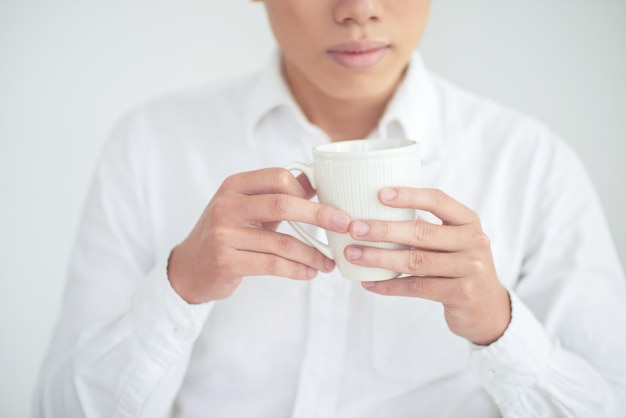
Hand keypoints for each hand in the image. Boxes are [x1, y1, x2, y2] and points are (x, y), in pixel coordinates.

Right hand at [168, 168, 350, 303]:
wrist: (189, 268)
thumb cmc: (226, 234)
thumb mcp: (246, 208)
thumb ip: (277, 195)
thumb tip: (315, 182)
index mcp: (234, 185)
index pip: (278, 177)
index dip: (307, 190)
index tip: (327, 205)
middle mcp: (227, 206)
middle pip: (282, 204)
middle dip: (319, 215)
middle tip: (345, 225)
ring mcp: (224, 234)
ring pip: (281, 242)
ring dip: (312, 253)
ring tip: (329, 262)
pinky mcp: (226, 260)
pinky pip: (272, 264)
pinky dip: (297, 269)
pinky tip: (310, 273)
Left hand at [344, 187, 510, 344]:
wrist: (488, 309)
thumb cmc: (459, 266)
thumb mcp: (452, 241)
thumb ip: (425, 227)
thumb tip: (376, 210)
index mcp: (468, 221)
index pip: (438, 200)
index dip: (409, 196)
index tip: (379, 194)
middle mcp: (473, 241)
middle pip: (421, 233)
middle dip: (383, 230)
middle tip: (355, 229)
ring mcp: (470, 269)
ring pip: (415, 262)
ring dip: (379, 258)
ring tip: (353, 255)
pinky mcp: (461, 294)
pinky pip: (416, 288)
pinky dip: (389, 285)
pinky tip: (368, 283)